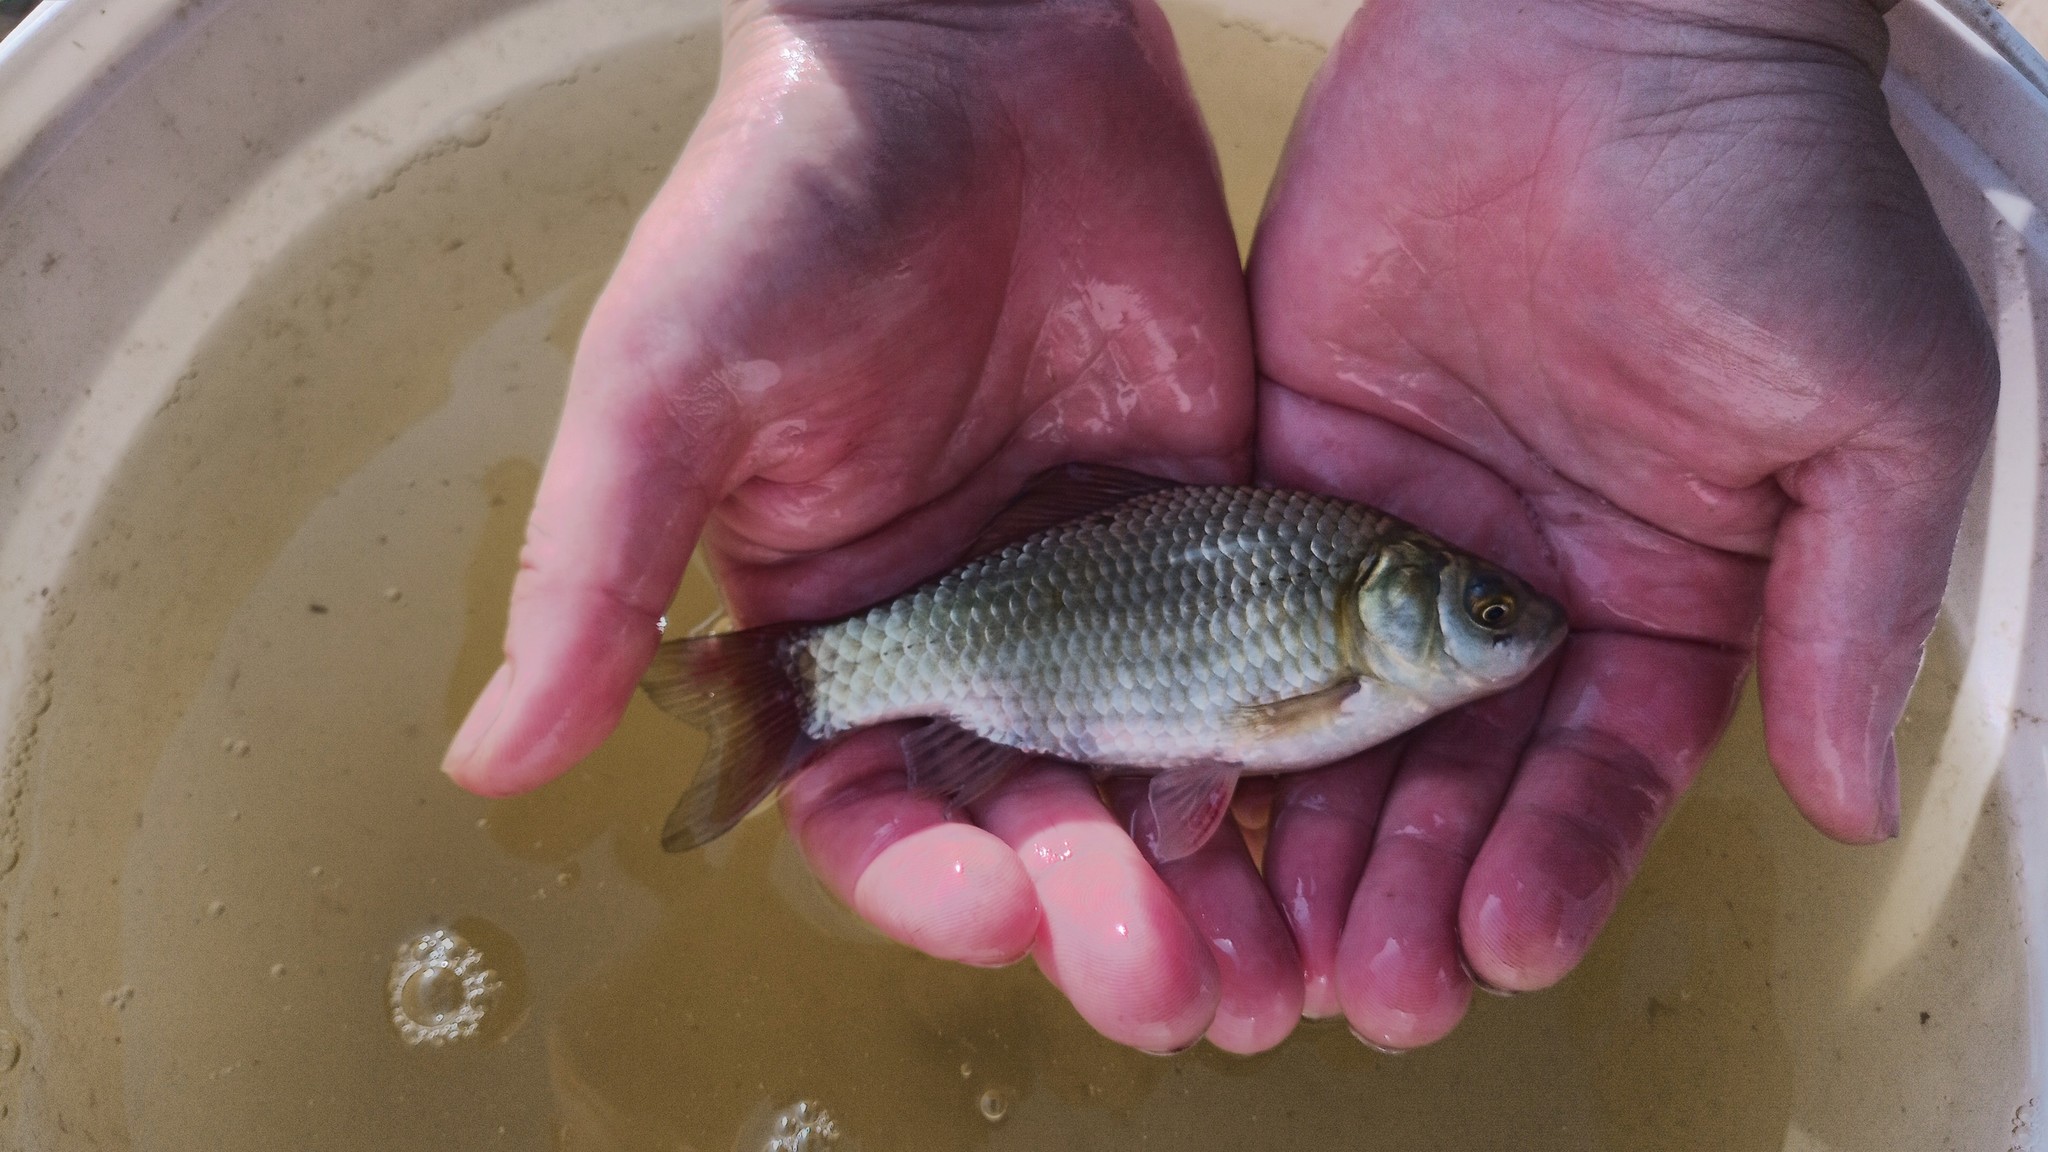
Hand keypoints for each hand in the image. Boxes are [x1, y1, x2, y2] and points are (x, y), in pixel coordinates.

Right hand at [441, 0, 1285, 1052]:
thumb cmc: (785, 203)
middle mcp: (973, 639)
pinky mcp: (1212, 529)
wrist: (970, 51)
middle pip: (1036, 831)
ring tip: (1273, 958)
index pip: (879, 817)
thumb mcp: (667, 388)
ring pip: (1160, 780)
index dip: (935, 887)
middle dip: (1097, 920)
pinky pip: (1262, 662)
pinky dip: (1295, 749)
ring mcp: (1104, 592)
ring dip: (1209, 881)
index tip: (1006, 903)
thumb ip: (595, 574)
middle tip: (1171, 974)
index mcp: (838, 637)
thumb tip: (484, 766)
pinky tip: (1336, 803)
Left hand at [1248, 0, 1995, 1047]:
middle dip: (1412, 883)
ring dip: (1304, 830)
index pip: (1600, 770)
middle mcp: (1511, 585)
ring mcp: (1388, 528)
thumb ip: (1850, 610)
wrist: (1605, 19)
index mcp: (1658, 590)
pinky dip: (1209, 695)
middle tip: (1363, 983)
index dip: (1555, 862)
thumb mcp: (1867, 411)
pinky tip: (1179, 786)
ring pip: (1333, 715)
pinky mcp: (1285, 458)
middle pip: (1453, 774)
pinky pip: (1236, 597)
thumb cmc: (1768, 187)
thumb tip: (1854, 796)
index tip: (1505, 944)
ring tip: (1265, 935)